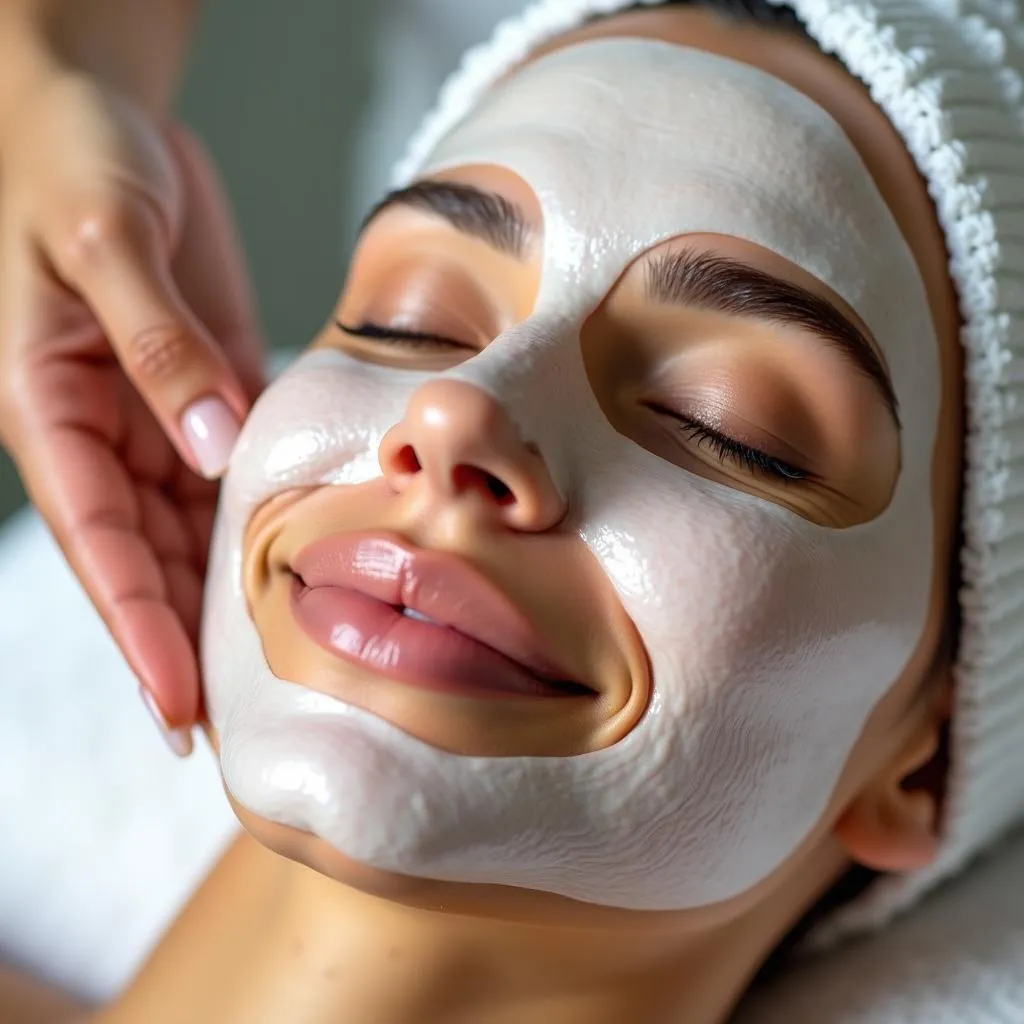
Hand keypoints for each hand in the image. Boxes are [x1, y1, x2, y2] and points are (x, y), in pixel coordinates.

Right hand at [0, 71, 264, 749]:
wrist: (99, 111)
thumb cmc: (71, 159)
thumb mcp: (104, 240)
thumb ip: (156, 345)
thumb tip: (210, 445)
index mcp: (47, 408)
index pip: (95, 545)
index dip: (136, 631)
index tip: (178, 709)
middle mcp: (101, 430)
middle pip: (144, 558)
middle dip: (183, 644)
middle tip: (234, 727)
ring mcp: (155, 414)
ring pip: (189, 528)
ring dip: (229, 596)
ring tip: (280, 670)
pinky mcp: (202, 388)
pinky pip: (231, 471)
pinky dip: (258, 522)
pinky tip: (304, 565)